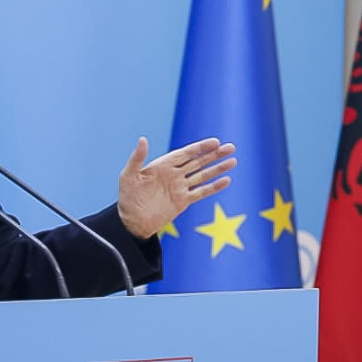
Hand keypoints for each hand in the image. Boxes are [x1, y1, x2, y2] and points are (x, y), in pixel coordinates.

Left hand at [118, 136, 236, 238]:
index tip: (215, 142)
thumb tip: (143, 139)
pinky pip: (201, 192)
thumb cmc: (127, 197)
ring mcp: (180, 187)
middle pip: (198, 162)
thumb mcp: (129, 175)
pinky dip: (214, 187)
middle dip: (214, 155)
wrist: (132, 222)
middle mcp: (174, 174)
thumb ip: (137, 158)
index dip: (200, 147)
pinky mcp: (183, 201)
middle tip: (231, 148)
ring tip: (233, 161)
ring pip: (203, 175)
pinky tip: (226, 180)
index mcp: (163, 165)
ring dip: (217, 168)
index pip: (185, 153)